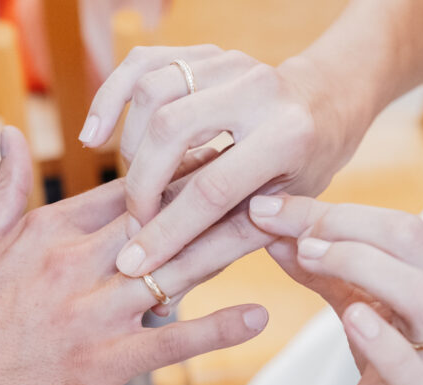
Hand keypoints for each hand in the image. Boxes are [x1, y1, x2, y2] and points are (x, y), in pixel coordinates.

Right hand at [0, 128, 268, 384]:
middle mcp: (70, 263)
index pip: (126, 189)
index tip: (219, 155)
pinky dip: (216, 329)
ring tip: (279, 228)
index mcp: (43, 231)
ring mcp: (85, 314)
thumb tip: (14, 135)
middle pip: (161, 219)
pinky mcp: (95, 366)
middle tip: (269, 177)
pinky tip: (257, 316)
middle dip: (217, 197)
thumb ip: (1, 190)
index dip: (178, 170)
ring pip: (174, 270)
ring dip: (231, 248)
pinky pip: (168, 343)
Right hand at [79, 45, 366, 278]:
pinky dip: (110, 97)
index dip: (167, 231)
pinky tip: (95, 134)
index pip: (212, 188)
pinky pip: (142, 63)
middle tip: (134, 225)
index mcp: (288, 135)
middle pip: (171, 131)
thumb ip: (226, 245)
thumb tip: (163, 295)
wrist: (326, 103)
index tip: (134, 263)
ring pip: (152, 92)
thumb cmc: (307, 168)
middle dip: (142, 187)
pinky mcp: (204, 51)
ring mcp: (229, 62)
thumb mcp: (283, 210)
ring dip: (129, 147)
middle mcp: (258, 89)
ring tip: (133, 187)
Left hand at [250, 196, 422, 384]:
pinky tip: (352, 319)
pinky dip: (382, 339)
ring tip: (311, 255)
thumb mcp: (368, 317)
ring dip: (360, 266)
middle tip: (285, 225)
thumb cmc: (407, 376)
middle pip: (410, 239)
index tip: (269, 205)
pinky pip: (410, 364)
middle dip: (342, 224)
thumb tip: (276, 234)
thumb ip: (327, 277)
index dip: (328, 211)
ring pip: (419, 292)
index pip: (392, 224)